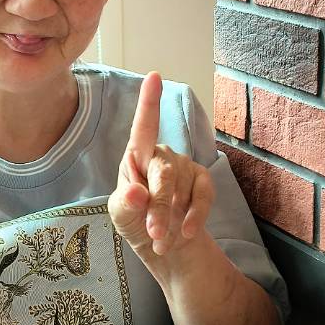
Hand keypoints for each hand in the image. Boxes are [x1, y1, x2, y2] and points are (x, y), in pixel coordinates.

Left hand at [108, 72, 213, 263]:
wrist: (165, 247)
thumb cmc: (136, 222)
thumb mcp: (121, 215)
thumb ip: (126, 202)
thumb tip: (137, 192)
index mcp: (137, 156)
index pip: (143, 128)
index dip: (149, 102)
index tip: (154, 76)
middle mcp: (162, 156)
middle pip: (163, 173)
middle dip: (157, 206)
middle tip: (153, 233)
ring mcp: (185, 168)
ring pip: (181, 189)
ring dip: (171, 220)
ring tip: (160, 240)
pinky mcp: (203, 183)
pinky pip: (203, 197)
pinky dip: (194, 218)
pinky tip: (184, 233)